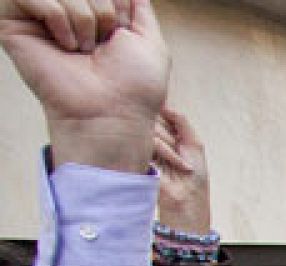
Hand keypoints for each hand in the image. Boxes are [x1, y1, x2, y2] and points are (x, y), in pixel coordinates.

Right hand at [1, 0, 168, 174]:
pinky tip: (66, 46)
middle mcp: (64, 12)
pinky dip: (59, 18)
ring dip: (83, 17)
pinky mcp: (13, 23)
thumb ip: (138, 7)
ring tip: (83, 50)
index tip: (120, 31)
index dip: (114, 5)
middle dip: (101, 9)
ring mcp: (38, 17)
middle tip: (102, 43)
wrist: (109, 114)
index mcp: (92, 13)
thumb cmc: (134, 85)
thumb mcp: (150, 40)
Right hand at [152, 106, 209, 233]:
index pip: (162, 113)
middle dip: (173, 137)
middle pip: (156, 119)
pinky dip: (166, 151)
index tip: (182, 141)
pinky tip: (174, 165)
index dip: (173, 123)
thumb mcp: (194, 142)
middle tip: (181, 155)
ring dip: (171, 147)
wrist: (187, 196)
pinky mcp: (139, 154)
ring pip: (154, 129)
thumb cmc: (194, 173)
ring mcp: (144, 145)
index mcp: (165, 133)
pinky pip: (150, 140)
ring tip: (179, 163)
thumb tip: (164, 105)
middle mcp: (153, 137)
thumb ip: (181, 120)